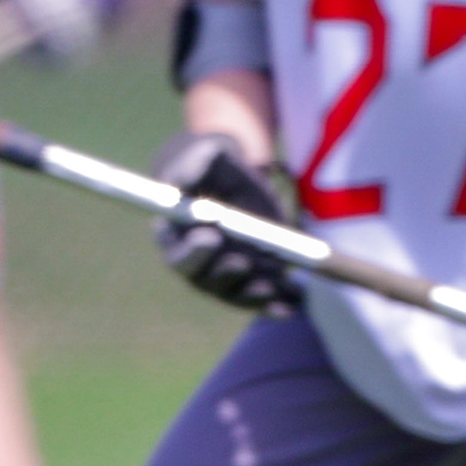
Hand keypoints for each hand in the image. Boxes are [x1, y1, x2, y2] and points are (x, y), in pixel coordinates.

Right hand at [154, 129, 302, 311]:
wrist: (241, 181)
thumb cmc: (214, 167)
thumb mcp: (203, 158)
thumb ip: (190, 168)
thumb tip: (179, 185)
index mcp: (175, 235)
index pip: (175, 251)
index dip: (190, 251)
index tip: (212, 237)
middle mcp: (194, 261)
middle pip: (202, 279)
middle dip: (222, 274)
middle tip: (242, 261)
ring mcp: (222, 275)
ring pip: (232, 292)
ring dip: (250, 293)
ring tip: (268, 285)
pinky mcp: (251, 280)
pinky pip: (260, 299)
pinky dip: (274, 305)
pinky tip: (291, 307)